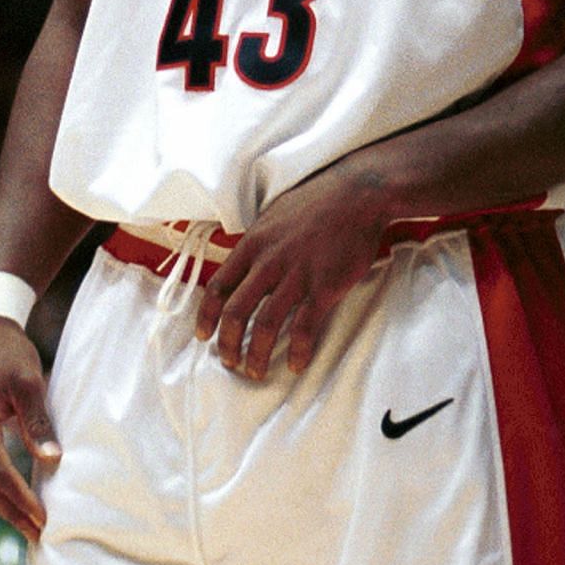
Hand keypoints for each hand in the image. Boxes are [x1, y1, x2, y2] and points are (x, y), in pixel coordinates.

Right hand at [0, 317, 60, 541]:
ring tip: (27, 521)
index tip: (43, 519)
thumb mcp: (29, 382)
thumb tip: (52, 460)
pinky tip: (13, 492)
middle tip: (38, 533)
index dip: (21, 499)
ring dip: (0, 503)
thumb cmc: (8, 351)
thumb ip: (38, 421)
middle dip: (9, 512)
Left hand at [195, 163, 393, 379]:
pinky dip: (299, 350)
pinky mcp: (325, 285)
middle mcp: (269, 261)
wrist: (360, 193)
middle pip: (235, 313)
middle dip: (228, 344)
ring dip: (256, 354)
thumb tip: (242, 261)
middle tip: (229, 362)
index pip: (217, 288)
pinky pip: (306, 327)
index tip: (204, 336)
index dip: (206, 317)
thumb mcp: (275, 214)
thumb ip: (257, 241)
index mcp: (253, 244)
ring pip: (266, 325)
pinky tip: (296, 364)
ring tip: (256, 371)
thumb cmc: (319, 201)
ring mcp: (297, 274)